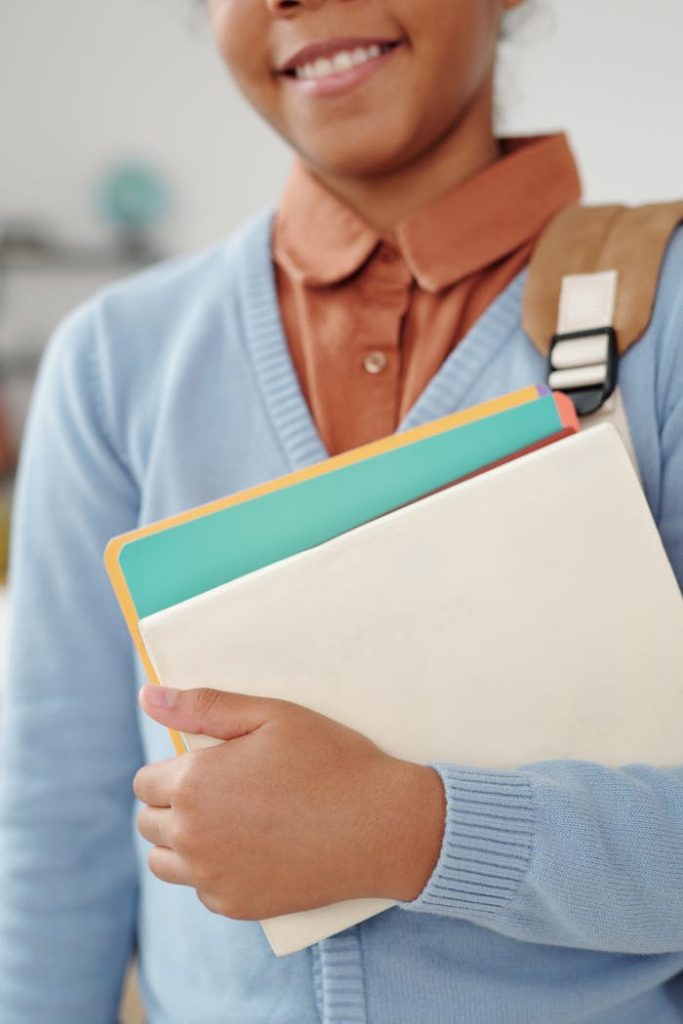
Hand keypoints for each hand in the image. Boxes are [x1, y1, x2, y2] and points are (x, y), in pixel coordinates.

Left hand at [134, 685, 445, 920]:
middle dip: (175, 804)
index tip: (208, 766)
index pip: (144, 782)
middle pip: (149, 823)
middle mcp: (192, 837)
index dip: (173, 770)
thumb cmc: (329, 760)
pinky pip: (203, 889)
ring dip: (184, 842)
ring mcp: (212, 878)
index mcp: (193, 784)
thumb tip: (147, 696)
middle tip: (225, 790)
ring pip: (166, 861)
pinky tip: (256, 849)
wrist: (381, 826)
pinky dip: (216, 871)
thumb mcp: (270, 716)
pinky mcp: (236, 906)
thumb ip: (203, 706)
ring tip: (231, 821)